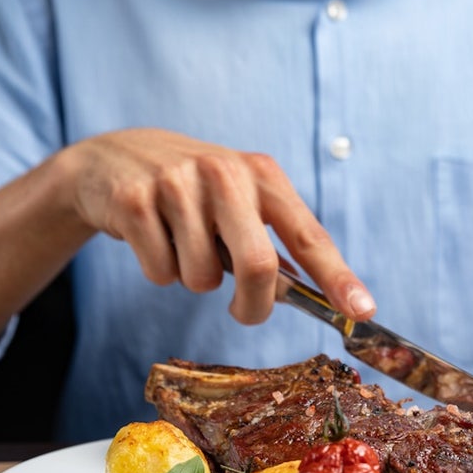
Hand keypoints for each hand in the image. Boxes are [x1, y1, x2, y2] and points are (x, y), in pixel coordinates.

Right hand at [59, 128, 375, 323]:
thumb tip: (302, 295)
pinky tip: (152, 239)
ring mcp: (176, 184)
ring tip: (182, 246)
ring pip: (202, 279)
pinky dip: (160, 272)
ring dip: (196, 281)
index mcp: (261, 174)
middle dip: (254, 306)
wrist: (111, 160)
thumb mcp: (238, 201)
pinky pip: (161, 273)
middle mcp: (223, 172)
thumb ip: (271, 243)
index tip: (362, 311)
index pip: (308, 234)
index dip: (337, 276)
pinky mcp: (134, 200)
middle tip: (243, 312)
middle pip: (258, 267)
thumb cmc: (192, 193)